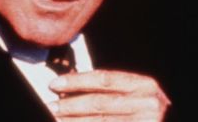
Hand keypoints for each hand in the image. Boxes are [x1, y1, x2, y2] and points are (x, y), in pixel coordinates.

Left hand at [48, 70, 169, 120]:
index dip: (77, 81)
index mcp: (144, 85)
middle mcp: (148, 103)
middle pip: (100, 102)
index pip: (104, 79)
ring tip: (55, 118)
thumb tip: (69, 90)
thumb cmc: (146, 113)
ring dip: (74, 120)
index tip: (54, 84)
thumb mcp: (135, 95)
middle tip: (50, 106)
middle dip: (70, 105)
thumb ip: (109, 90)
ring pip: (100, 121)